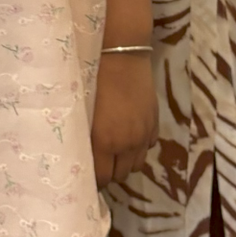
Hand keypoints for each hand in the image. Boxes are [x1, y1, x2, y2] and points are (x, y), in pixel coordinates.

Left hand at [92, 50, 156, 186]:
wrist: (120, 55)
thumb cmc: (92, 80)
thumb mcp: (83, 112)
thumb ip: (85, 137)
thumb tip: (80, 156)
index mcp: (104, 142)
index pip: (102, 178)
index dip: (94, 180)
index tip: (87, 175)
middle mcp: (127, 143)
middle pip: (120, 175)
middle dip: (109, 172)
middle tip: (99, 162)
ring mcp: (144, 134)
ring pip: (136, 165)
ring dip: (125, 162)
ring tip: (114, 151)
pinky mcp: (155, 123)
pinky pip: (148, 147)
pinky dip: (139, 147)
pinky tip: (129, 135)